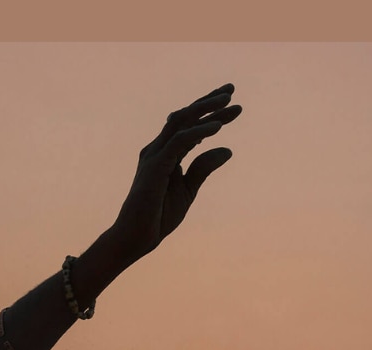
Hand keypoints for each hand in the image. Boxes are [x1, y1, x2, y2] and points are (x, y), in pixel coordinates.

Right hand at [109, 83, 241, 263]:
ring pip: (181, 122)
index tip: (234, 105)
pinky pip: (179, 142)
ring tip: (228, 102)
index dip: (210, 112)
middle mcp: (158, 148)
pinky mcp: (155, 166)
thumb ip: (204, 168)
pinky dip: (199, 132)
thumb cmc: (158, 215)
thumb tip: (228, 149)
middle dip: (209, 102)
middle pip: (185, 116)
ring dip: (205, 109)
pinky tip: (218, 127)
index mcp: (165, 153)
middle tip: (232, 90)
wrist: (137, 237)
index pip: (189, 125)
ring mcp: (154, 155)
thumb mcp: (188, 189)